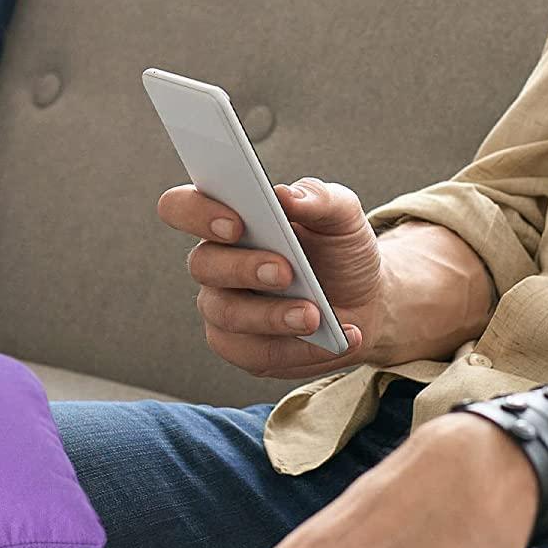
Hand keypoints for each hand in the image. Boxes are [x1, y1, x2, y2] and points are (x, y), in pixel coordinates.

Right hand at [155, 177, 386, 377]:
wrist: (366, 302)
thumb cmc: (340, 251)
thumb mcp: (341, 216)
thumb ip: (318, 198)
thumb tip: (286, 195)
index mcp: (229, 217)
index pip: (182, 207)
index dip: (197, 213)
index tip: (236, 223)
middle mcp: (216, 261)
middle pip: (201, 264)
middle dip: (243, 268)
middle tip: (286, 272)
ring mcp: (223, 307)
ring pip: (226, 313)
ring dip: (272, 316)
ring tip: (315, 316)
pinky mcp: (241, 348)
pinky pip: (255, 353)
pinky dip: (298, 348)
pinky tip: (333, 339)